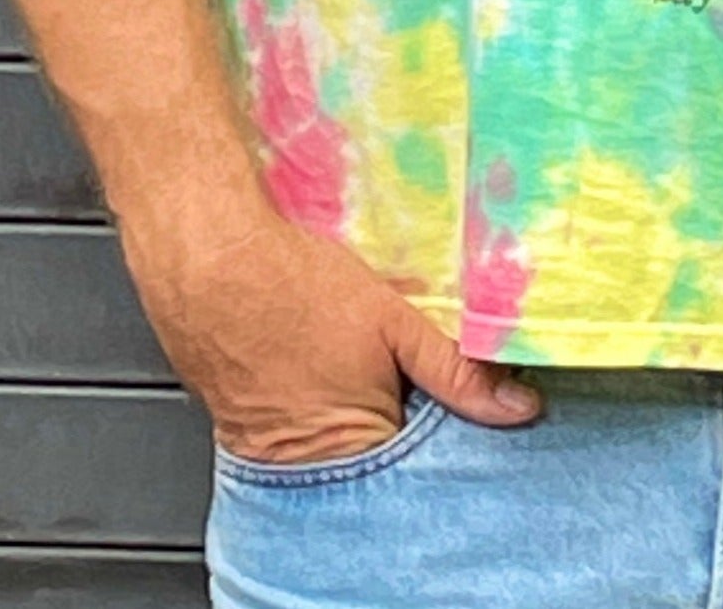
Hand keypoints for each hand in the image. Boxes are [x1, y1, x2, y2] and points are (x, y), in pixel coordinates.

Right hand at [121, 182, 539, 464]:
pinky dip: (319, 399)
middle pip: (381, 458)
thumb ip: (456, 367)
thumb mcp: (393, 320)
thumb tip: (516, 406)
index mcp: (355, 449)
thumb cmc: (292, 285)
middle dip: (408, 419)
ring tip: (357, 356)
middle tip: (409, 367)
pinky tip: (320, 357)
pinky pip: (299, 427)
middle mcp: (308, 466)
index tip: (471, 401)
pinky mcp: (244, 427)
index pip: (423, 464)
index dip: (450, 430)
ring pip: (341, 442)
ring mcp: (270, 451)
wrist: (207, 256)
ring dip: (363, 407)